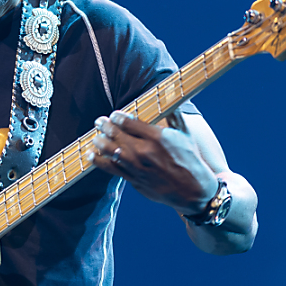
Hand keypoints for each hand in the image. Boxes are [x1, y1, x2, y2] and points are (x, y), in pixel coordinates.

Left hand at [90, 111, 218, 214]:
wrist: (193, 189)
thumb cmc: (190, 159)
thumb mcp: (185, 133)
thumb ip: (173, 114)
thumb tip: (169, 95)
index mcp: (156, 137)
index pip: (129, 122)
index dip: (118, 117)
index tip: (114, 115)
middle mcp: (145, 151)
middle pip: (116, 135)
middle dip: (105, 126)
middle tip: (99, 122)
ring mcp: (138, 167)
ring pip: (111, 152)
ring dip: (100, 142)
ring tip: (96, 137)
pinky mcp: (134, 180)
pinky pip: (112, 169)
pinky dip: (100, 161)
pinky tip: (92, 156)